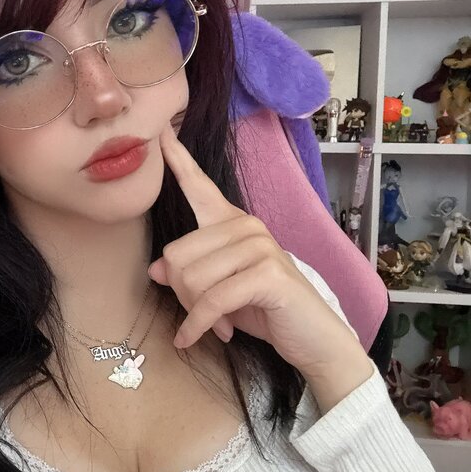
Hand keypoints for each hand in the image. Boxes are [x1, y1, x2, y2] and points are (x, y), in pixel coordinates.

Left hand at [147, 124, 360, 379]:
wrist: (314, 340)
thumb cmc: (264, 310)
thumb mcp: (217, 291)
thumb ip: (188, 274)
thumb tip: (156, 269)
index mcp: (232, 222)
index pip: (198, 185)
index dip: (177, 159)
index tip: (162, 130)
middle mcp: (245, 226)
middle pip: (176, 254)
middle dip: (181, 293)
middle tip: (201, 315)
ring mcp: (259, 246)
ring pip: (191, 278)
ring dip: (194, 312)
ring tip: (215, 324)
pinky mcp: (266, 273)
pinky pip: (211, 300)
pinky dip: (199, 325)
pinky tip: (194, 339)